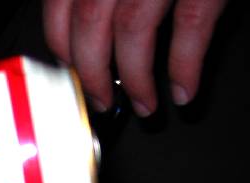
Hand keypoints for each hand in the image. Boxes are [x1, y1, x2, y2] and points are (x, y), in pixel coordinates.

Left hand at [43, 0, 228, 116]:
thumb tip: (89, 26)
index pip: (57, 5)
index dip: (62, 46)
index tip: (71, 70)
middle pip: (89, 23)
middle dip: (91, 74)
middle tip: (101, 103)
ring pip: (132, 30)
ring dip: (134, 79)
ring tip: (145, 106)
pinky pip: (191, 25)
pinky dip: (185, 65)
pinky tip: (183, 90)